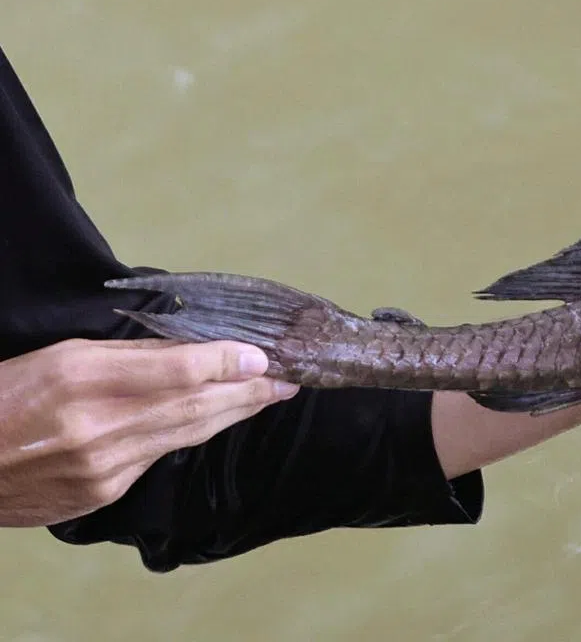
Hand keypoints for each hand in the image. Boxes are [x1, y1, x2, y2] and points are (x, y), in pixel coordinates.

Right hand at [0, 338, 299, 526]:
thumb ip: (127, 353)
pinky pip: (160, 456)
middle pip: (193, 404)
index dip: (225, 363)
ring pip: (186, 433)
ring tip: (271, 396)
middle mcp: (96, 425)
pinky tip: (219, 421)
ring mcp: (101, 466)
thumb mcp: (60, 354)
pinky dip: (193, 435)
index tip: (263, 357)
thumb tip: (190, 348)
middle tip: (290, 378)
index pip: (175, 369)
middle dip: (248, 391)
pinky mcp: (101, 493)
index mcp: (81, 377)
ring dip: (234, 413)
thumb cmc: (2, 397)